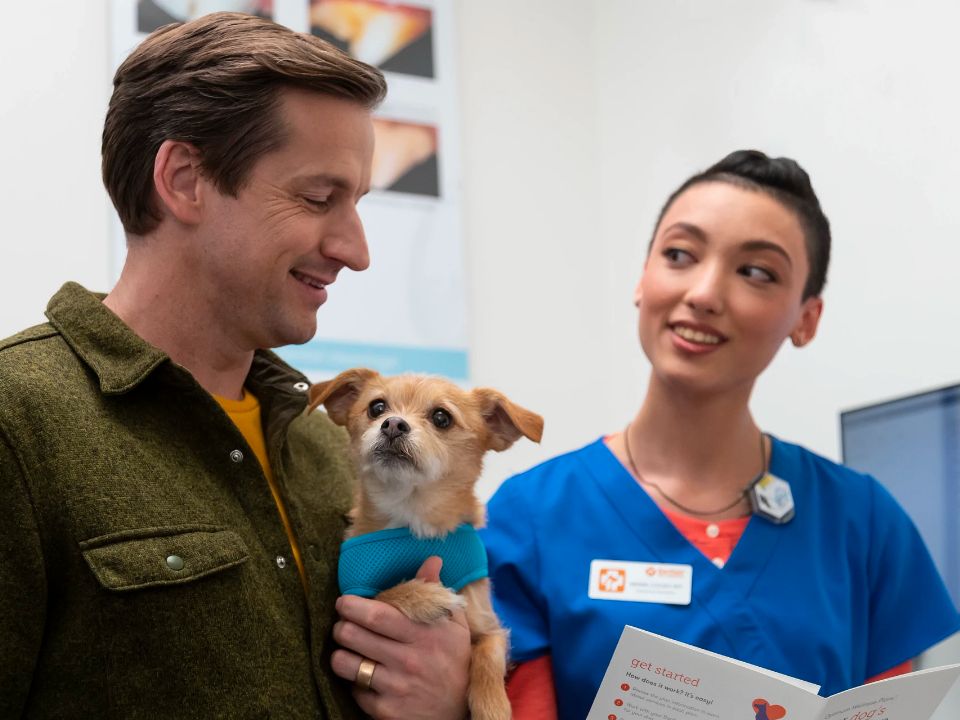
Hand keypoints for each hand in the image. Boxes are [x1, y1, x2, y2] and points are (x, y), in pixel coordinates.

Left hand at [331, 556, 470, 719]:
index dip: (352, 605)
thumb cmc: (455, 660)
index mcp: (423, 634)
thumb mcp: (454, 624)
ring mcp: (396, 687)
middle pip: (353, 635)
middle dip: (341, 626)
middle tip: (343, 624)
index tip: (345, 602)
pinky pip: (354, 690)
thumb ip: (437, 592)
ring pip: (345, 663)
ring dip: (340, 654)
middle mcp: (408, 660)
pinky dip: (355, 683)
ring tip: (349, 650)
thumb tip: (432, 560)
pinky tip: (365, 677)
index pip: (376, 614)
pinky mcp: (386, 711)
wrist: (461, 709)